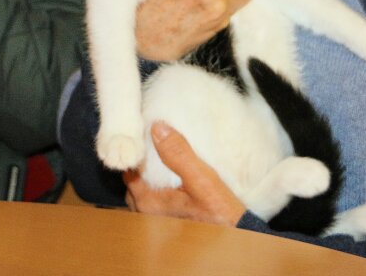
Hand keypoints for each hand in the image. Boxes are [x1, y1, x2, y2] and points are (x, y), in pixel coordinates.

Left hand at [124, 121, 245, 226]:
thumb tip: (157, 128)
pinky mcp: (168, 226)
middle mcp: (147, 216)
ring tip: (163, 163)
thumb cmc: (219, 213)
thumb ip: (178, 154)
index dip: (135, 155)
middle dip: (140, 169)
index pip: (129, 172)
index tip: (144, 138)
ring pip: (144, 195)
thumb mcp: (201, 179)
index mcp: (148, 203)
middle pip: (134, 185)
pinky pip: (155, 204)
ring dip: (149, 181)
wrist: (237, 237)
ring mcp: (156, 223)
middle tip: (153, 149)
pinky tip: (172, 182)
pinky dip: (158, 191)